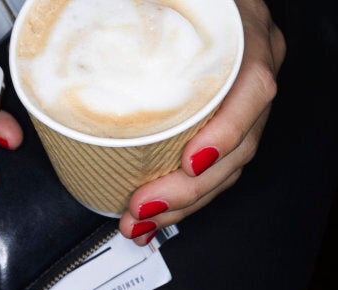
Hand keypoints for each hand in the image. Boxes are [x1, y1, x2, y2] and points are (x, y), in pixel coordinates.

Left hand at [118, 0, 286, 245]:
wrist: (197, 0)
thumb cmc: (182, 1)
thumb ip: (138, 12)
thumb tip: (85, 33)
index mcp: (244, 38)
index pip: (252, 88)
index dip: (225, 132)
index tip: (190, 161)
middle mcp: (251, 71)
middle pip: (238, 144)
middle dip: (190, 188)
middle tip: (145, 206)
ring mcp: (242, 99)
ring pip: (228, 164)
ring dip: (185, 200)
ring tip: (145, 220)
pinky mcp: (224, 118)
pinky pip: (216, 163)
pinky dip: (188, 191)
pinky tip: (161, 209)